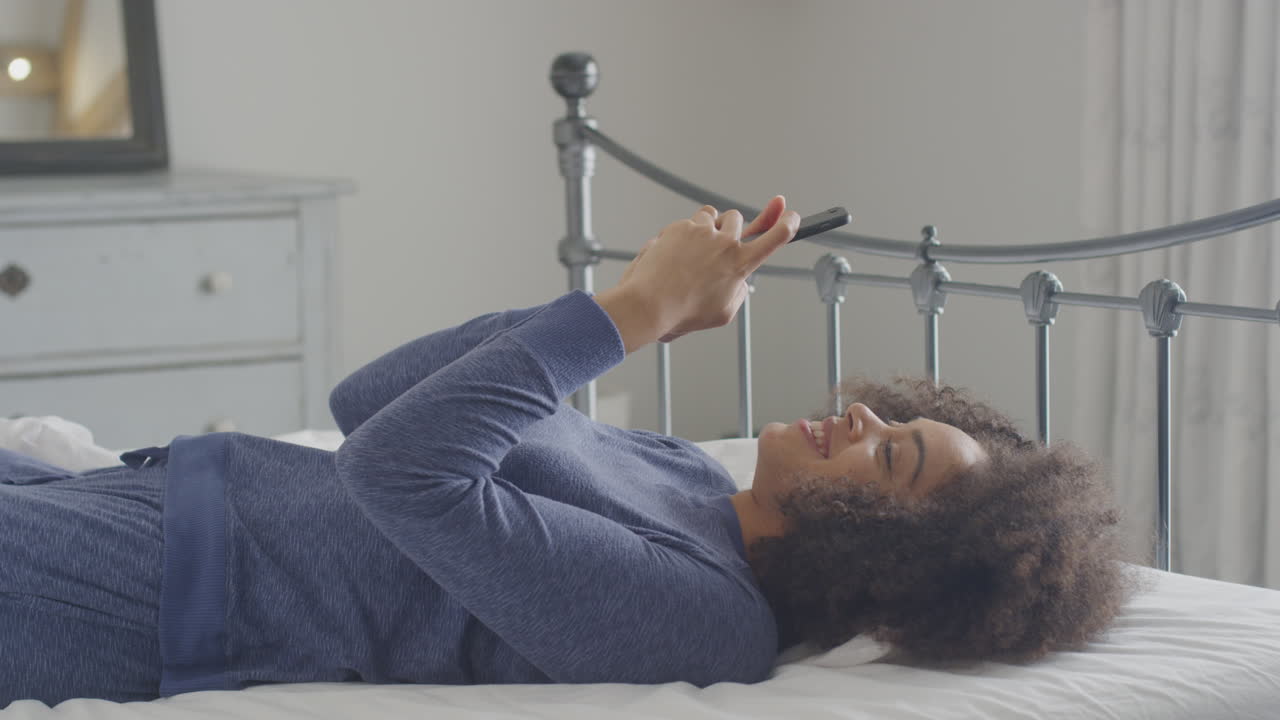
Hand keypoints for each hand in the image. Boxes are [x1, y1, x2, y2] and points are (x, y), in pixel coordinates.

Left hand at [597, 196, 799, 352]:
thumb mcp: (723, 313)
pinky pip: (686, 223)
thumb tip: (740, 281)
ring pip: (710, 215)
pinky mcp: (679, 227)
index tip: (791, 215)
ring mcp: (701, 232)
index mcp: (740, 265)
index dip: (786, 224)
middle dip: (728, 227)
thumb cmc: (684, 313)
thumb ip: (737, 292)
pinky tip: (671, 256)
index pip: (775, 238)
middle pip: (736, 218)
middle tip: (714, 245)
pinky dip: (681, 235)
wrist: (649, 304)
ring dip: (704, 227)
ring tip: (690, 253)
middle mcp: (725, 243)